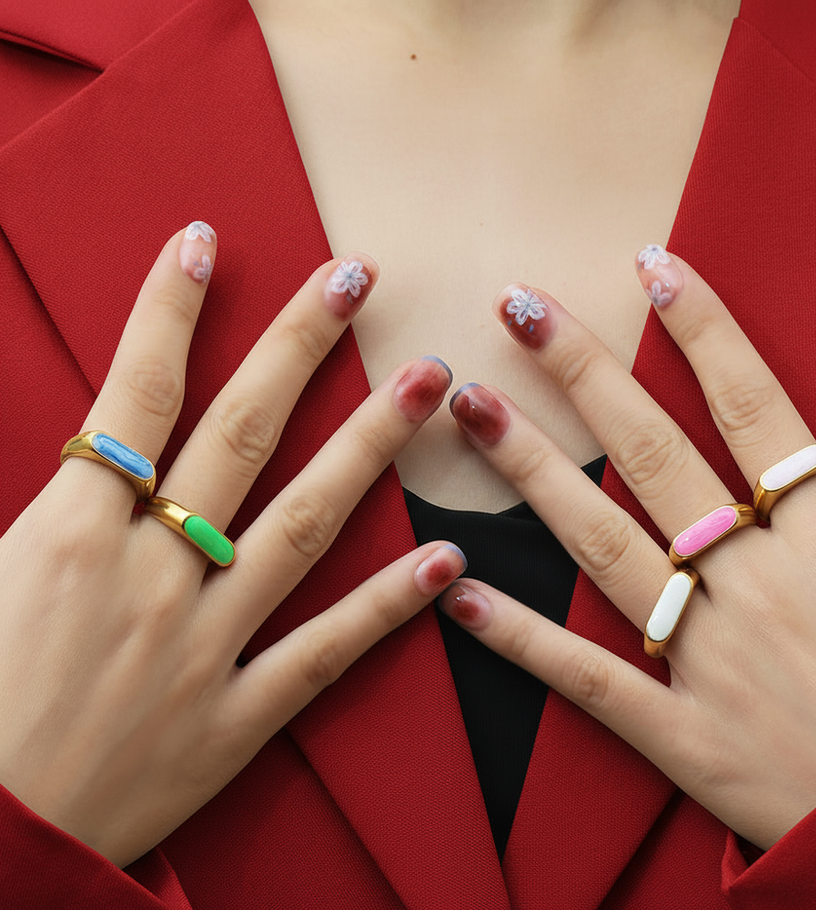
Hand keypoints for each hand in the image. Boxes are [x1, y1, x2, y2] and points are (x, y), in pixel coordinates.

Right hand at [0, 225, 462, 867]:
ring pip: (304, 523)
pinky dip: (387, 606)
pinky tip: (447, 560)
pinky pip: (326, 650)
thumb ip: (29, 510)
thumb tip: (69, 446)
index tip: (208, 243)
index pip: (134, 397)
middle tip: (358, 280)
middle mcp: (148, 576)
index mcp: (68, 538)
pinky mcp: (236, 716)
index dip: (169, 313)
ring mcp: (203, 645)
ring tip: (428, 381)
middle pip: (240, 435)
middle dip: (299, 347)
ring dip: (370, 446)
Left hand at [441, 248, 815, 849]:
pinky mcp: (682, 734)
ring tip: (472, 407)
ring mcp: (711, 656)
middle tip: (516, 308)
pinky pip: (587, 678)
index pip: (756, 407)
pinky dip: (521, 638)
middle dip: (582, 374)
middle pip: (656, 454)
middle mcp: (758, 581)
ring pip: (602, 544)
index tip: (652, 267)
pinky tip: (459, 594)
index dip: (705, 331)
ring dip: (532, 470)